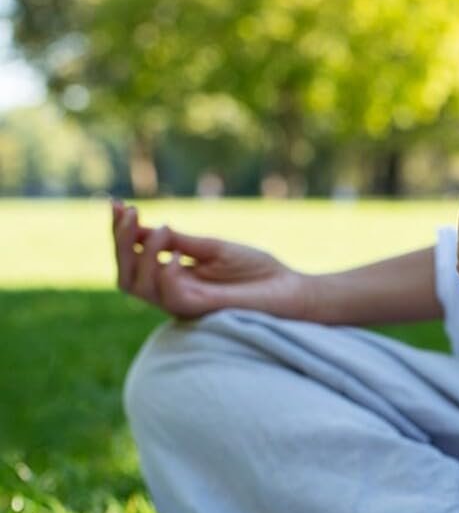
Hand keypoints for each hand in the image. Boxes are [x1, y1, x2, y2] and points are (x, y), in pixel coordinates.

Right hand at [111, 201, 306, 318]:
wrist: (290, 288)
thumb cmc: (256, 270)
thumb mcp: (212, 247)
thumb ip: (178, 240)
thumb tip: (141, 226)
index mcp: (173, 278)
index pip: (132, 259)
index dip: (118, 233)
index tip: (116, 203)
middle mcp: (172, 293)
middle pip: (124, 276)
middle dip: (119, 243)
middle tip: (130, 212)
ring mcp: (184, 303)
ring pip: (137, 287)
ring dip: (141, 254)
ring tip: (163, 228)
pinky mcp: (201, 309)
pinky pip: (169, 296)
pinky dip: (164, 273)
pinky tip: (175, 255)